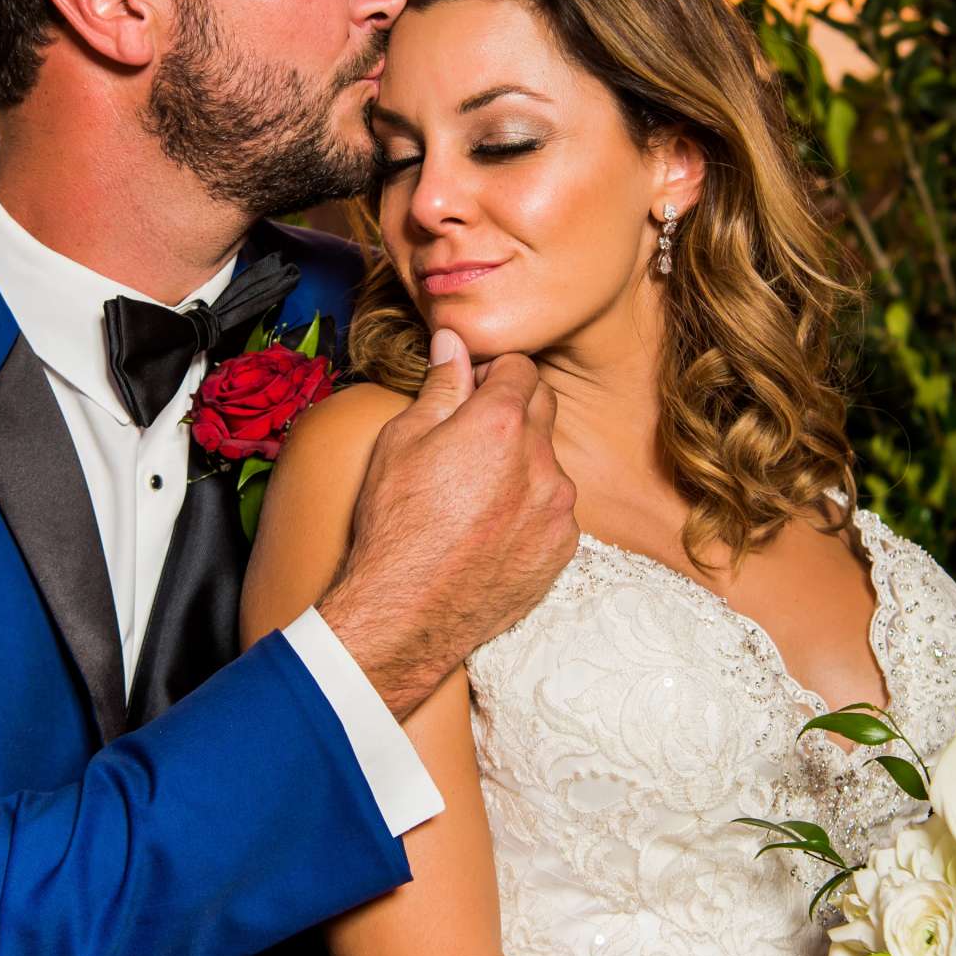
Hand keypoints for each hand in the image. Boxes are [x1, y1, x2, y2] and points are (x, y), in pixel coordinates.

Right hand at [318, 328, 577, 718]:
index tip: (471, 389)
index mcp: (500, 423)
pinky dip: (530, 509)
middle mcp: (540, 460)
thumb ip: (440, 386)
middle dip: (512, 408)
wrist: (407, 613)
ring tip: (476, 493)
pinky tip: (491, 528)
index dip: (493, 372)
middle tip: (470, 435)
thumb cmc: (393, 525)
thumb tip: (453, 341)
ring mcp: (558, 507)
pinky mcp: (562, 547)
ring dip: (522, 462)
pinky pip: (554, 509)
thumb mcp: (401, 442)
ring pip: (548, 461)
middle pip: (542, 406)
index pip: (520, 367)